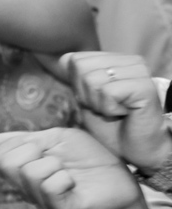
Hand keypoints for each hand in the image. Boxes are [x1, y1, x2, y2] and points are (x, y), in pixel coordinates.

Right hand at [0, 128, 147, 208]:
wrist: (120, 179)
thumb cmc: (89, 158)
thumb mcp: (57, 138)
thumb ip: (27, 139)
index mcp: (23, 171)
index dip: (12, 144)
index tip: (37, 144)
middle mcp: (27, 188)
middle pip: (2, 164)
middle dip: (29, 149)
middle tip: (52, 155)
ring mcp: (42, 201)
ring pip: (28, 173)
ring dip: (52, 163)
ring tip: (66, 169)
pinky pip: (48, 188)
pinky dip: (62, 177)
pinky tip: (72, 181)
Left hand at [59, 52, 171, 172]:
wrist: (134, 150)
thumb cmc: (111, 125)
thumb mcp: (85, 97)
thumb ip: (75, 76)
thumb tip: (63, 58)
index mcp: (115, 59)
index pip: (75, 59)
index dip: (76, 85)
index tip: (95, 100)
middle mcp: (129, 61)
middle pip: (81, 67)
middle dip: (86, 95)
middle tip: (106, 108)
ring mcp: (140, 71)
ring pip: (92, 80)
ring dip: (98, 104)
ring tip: (116, 111)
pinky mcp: (145, 86)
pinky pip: (108, 93)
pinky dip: (109, 109)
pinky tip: (125, 113)